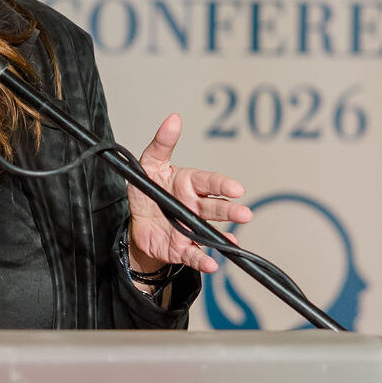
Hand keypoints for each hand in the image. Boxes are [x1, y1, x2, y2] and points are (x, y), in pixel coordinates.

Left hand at [127, 113, 250, 276]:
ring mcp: (192, 228)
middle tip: (245, 214)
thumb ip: (162, 144)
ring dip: (224, 237)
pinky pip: (194, 254)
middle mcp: (195, 206)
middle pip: (215, 207)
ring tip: (233, 241)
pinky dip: (204, 260)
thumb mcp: (148, 164)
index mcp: (189, 184)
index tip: (236, 188)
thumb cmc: (147, 191)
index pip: (209, 182)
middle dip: (230, 211)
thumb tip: (174, 119)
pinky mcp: (183, 247)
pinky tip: (212, 263)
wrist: (137, 225)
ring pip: (210, 231)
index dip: (222, 185)